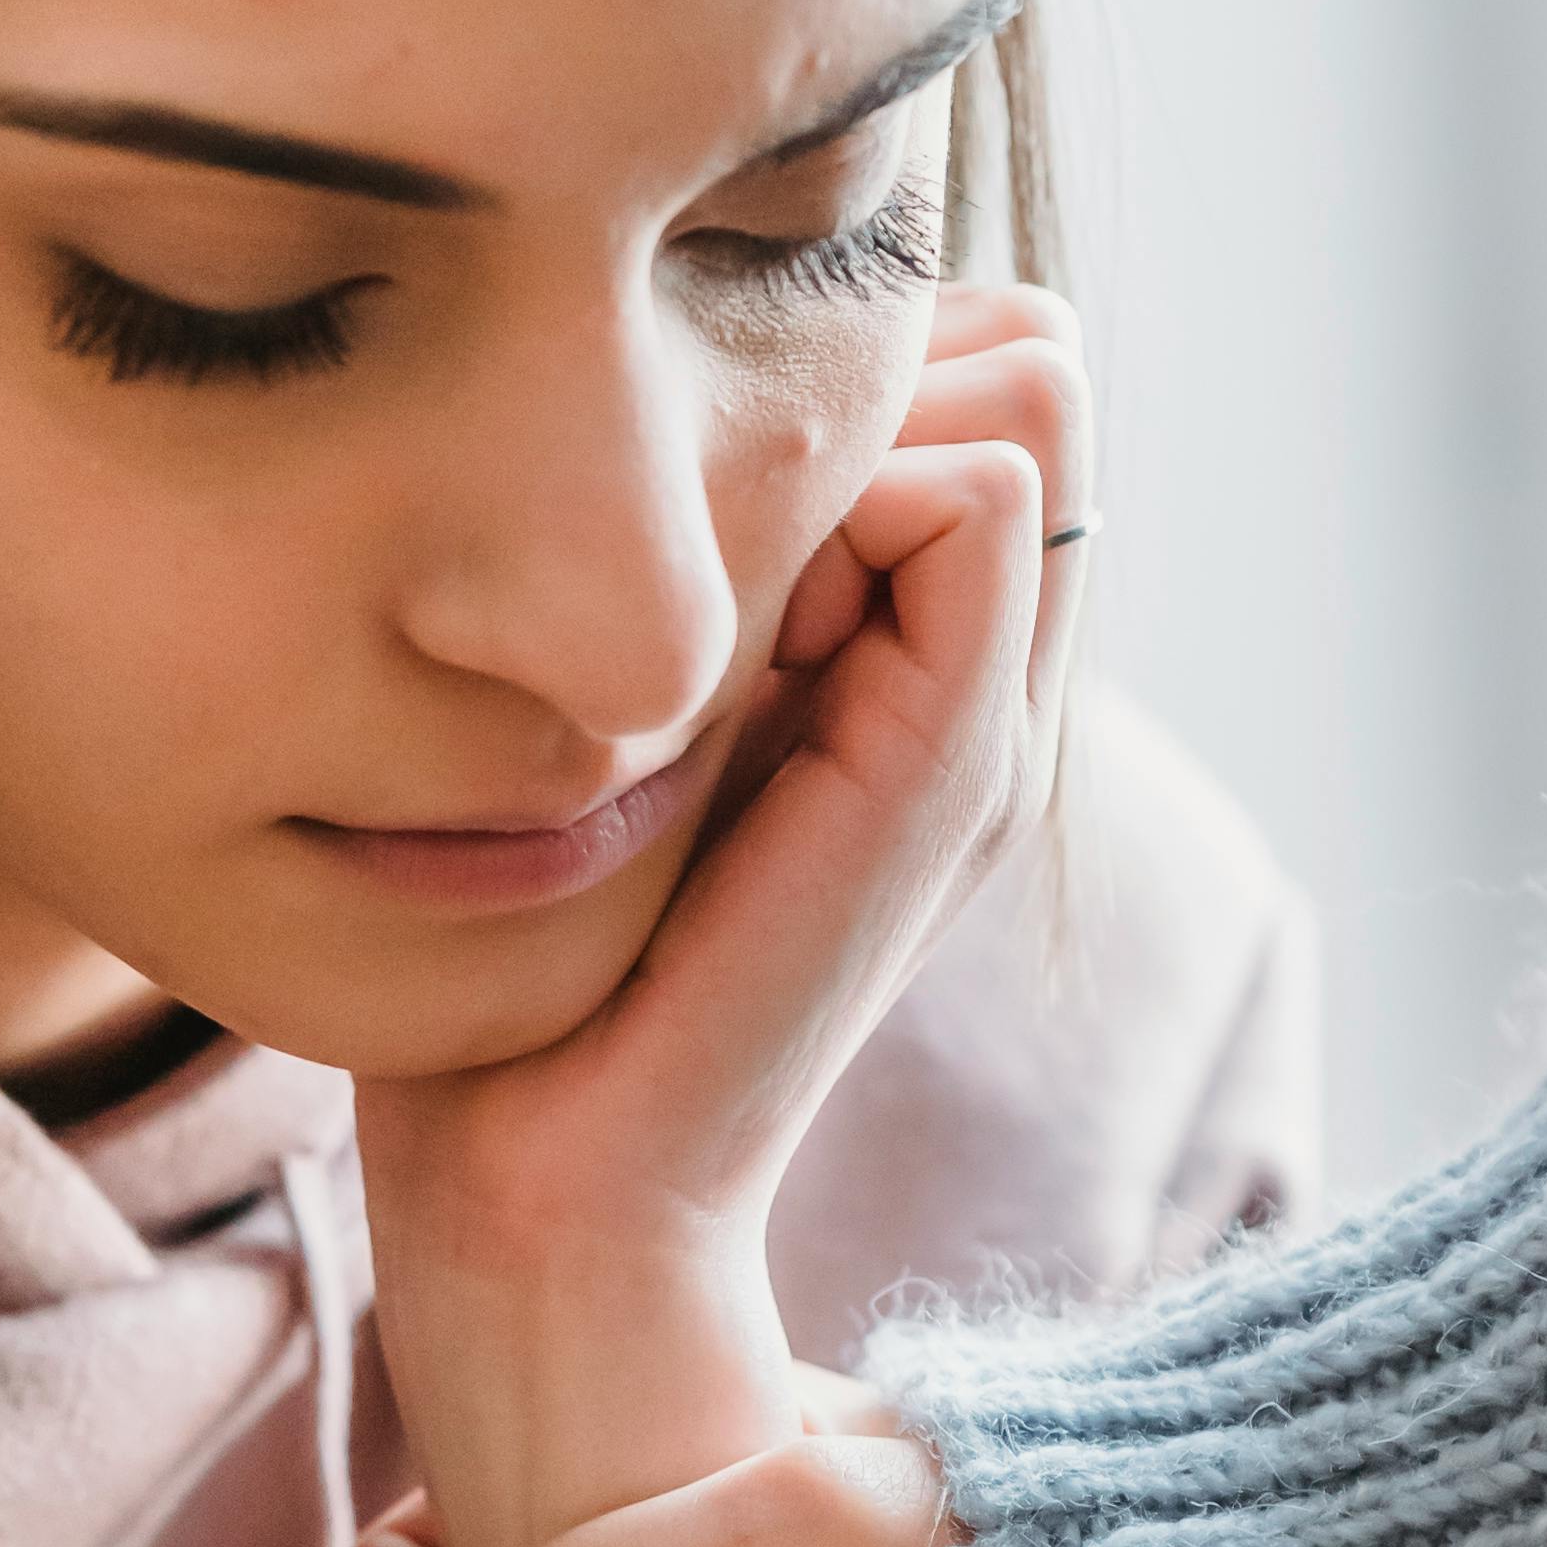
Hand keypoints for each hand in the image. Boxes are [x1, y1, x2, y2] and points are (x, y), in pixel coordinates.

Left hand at [349, 284, 1092, 1546]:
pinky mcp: (947, 766)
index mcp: (906, 656)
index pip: (975, 354)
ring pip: (1023, 402)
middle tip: (689, 542)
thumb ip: (699, 571)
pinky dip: (854, 491)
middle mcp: (980, 677)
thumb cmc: (523, 944)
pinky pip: (987, 504)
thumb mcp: (618, 705)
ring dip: (840, 432)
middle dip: (854, 376)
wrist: (542, 1192)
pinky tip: (719, 620)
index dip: (829, 362)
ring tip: (699, 597)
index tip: (674, 500)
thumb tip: (695, 380)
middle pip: (1021, 357)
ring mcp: (982, 723)